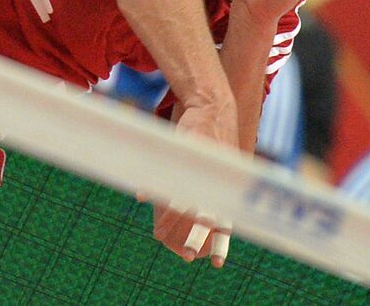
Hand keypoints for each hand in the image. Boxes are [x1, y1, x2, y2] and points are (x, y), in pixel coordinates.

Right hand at [153, 97, 238, 264]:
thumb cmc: (214, 141)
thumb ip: (210, 190)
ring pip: (186, 197)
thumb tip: (196, 217)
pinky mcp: (188, 149)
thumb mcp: (217, 165)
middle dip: (197, 234)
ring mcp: (202, 164)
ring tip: (160, 235)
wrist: (211, 106)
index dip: (222, 241)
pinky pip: (168, 173)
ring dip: (172, 217)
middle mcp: (216, 178)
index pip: (226, 219)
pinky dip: (154, 186)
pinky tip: (143, 196)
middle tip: (191, 256)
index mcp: (224, 185)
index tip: (218, 264)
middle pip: (206, 213)